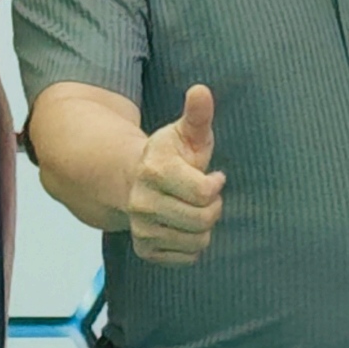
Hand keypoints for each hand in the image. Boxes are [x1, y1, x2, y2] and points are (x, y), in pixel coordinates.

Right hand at [126, 82, 226, 266]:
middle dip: (212, 208)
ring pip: (196, 241)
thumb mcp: (186, 133)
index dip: (215, 185)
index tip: (214, 177)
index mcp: (154, 170)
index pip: (203, 193)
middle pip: (202, 220)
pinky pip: (187, 258)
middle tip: (205, 196)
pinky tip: (183, 226)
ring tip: (194, 210)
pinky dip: (192, 245)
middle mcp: (142, 202)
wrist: (133, 180)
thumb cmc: (171, 155)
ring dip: (204, 227)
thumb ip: (197, 114)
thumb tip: (201, 90)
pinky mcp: (144, 249)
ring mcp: (141, 228)